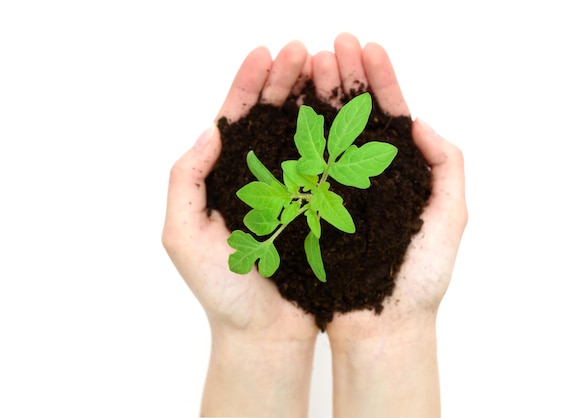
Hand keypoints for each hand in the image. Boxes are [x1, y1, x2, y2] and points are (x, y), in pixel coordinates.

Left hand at [163, 41, 321, 416]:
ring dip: (314, 97)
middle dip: (285, 79)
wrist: (266, 331)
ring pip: (305, 133)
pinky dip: (338, 136)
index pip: (237, 119)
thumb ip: (186, 180)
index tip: (265, 55)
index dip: (248, 84)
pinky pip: (332, 166)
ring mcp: (295, 190)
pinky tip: (347, 111)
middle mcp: (262, 177)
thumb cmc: (222, 289)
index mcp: (226, 177)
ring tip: (328, 67)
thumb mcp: (183, 234)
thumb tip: (210, 131)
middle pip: (274, 116)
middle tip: (303, 51)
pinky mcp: (323, 208)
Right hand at [323, 33, 466, 416]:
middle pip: (352, 115)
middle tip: (333, 45)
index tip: (368, 49)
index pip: (388, 114)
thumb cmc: (419, 279)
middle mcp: (363, 175)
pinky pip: (298, 168)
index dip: (379, 80)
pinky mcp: (308, 210)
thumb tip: (421, 122)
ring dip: (317, 96)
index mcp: (398, 171)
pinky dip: (293, 136)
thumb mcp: (449, 216)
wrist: (379, 327)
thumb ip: (446, 165)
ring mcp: (333, 191)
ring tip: (307, 62)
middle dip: (344, 77)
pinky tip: (288, 106)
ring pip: (323, 133)